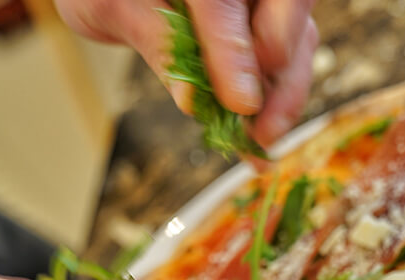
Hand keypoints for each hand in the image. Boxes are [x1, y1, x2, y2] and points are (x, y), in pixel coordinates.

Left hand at [55, 0, 318, 147]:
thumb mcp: (106, 7)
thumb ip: (154, 42)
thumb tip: (193, 102)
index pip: (221, 3)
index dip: (233, 54)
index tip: (241, 105)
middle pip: (288, 8)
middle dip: (279, 73)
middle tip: (259, 128)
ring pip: (298, 34)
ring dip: (286, 91)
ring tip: (260, 140)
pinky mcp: (267, 17)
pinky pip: (289, 50)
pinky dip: (279, 94)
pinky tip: (260, 134)